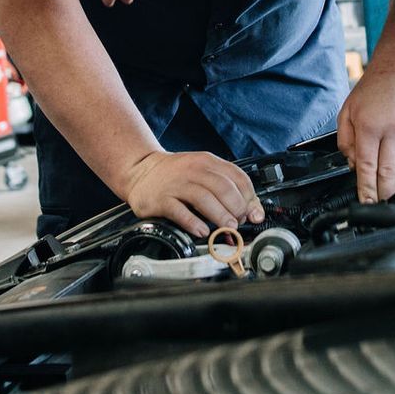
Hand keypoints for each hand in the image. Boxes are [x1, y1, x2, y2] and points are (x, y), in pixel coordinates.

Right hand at [119, 150, 264, 237]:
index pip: (238, 177)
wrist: (141, 171)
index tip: (252, 214)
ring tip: (227, 229)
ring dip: (220, 217)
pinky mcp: (162, 199)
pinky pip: (180, 212)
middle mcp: (193, 170)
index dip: (249, 198)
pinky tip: (202, 231)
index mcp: (207, 162)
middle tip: (238, 223)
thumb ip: (228, 188)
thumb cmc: (177, 175)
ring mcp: (177, 184)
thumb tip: (254, 212)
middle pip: (223, 189)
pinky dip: (194, 223)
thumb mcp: (203, 173)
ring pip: (204, 199)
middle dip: (236, 209)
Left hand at [336, 61, 394, 203]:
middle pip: (391, 173)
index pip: (367, 167)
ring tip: (393, 142)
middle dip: (386, 192)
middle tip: (383, 199)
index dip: (367, 190)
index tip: (368, 203)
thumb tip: (353, 164)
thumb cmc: (375, 88)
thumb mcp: (348, 110)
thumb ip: (346, 139)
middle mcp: (393, 129)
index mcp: (370, 125)